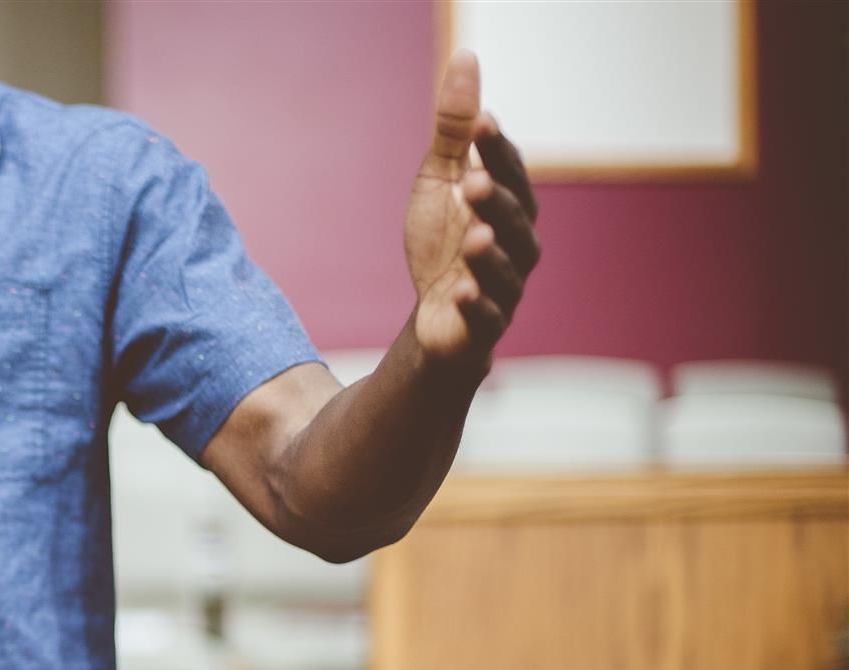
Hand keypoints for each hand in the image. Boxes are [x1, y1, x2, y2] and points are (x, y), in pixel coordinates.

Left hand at [404, 50, 540, 369]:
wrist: (437, 315)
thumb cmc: (443, 241)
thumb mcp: (440, 180)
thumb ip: (453, 128)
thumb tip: (466, 58)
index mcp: (510, 205)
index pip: (508, 172)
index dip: (496, 150)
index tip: (480, 122)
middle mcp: (517, 244)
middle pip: (514, 219)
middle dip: (497, 200)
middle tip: (474, 181)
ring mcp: (503, 286)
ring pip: (504, 268)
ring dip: (489, 253)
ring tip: (474, 236)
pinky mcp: (482, 325)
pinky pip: (484, 316)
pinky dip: (474, 304)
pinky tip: (460, 292)